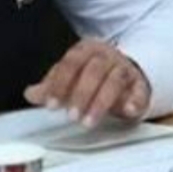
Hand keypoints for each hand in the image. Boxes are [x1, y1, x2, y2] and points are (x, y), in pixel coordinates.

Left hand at [24, 38, 151, 127]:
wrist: (128, 68)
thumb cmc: (94, 73)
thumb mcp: (71, 76)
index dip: (59, 84)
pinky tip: (127, 111)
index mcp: (86, 50)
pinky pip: (140, 90)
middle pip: (94, 70)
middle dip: (81, 94)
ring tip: (89, 121)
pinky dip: (135, 100)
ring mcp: (125, 68)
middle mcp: (107, 56)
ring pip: (115, 80)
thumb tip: (31, 94)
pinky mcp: (141, 84)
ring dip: (101, 102)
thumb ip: (52, 85)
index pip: (70, 63)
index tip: (51, 104)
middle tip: (71, 116)